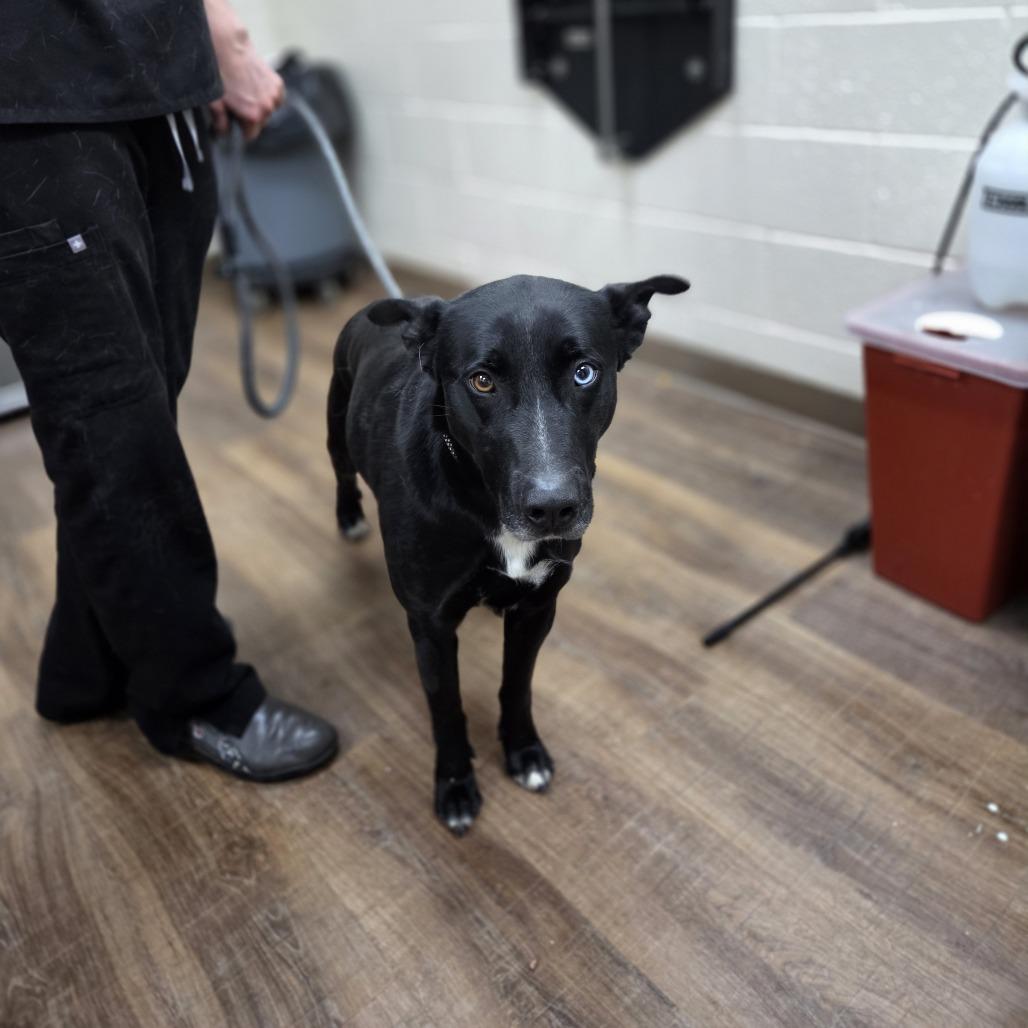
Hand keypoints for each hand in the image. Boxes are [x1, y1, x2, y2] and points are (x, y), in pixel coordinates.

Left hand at [204, 0, 284, 139]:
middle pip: (260, 123)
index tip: (235, 121)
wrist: (227, 45)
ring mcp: (274, 95)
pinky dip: (267, 95)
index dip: (241, 129)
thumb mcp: (213, 102)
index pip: (250, 135)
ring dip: (259, 105)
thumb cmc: (219, 72)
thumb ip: (220, 122)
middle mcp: (267, 108)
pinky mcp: (278, 84)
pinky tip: (255, 87)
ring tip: (245, 92)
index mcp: (253, 116)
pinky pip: (275, 98)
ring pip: (268, 110)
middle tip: (237, 103)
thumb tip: (223, 132)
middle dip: (250, 116)